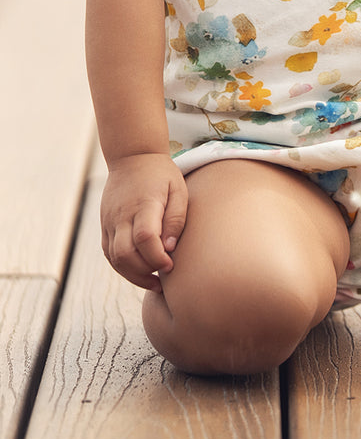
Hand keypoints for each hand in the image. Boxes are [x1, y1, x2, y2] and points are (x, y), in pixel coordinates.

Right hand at [100, 153, 188, 290]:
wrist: (132, 158)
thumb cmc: (161, 175)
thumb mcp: (178, 190)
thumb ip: (176, 219)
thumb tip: (170, 248)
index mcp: (143, 204)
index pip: (144, 238)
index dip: (157, 257)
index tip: (171, 265)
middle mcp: (122, 215)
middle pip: (125, 254)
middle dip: (145, 273)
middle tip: (164, 276)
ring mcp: (110, 221)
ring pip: (115, 259)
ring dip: (134, 275)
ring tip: (154, 281)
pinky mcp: (105, 226)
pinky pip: (110, 254)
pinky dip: (123, 267)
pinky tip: (140, 271)